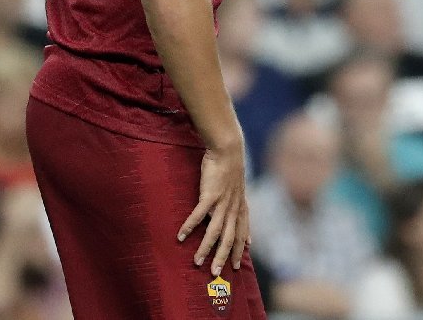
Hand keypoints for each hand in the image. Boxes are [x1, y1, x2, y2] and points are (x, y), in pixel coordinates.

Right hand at [178, 142, 248, 276]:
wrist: (228, 150)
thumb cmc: (230, 168)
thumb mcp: (238, 188)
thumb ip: (237, 204)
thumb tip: (238, 212)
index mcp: (240, 206)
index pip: (241, 232)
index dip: (240, 249)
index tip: (237, 266)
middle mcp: (233, 207)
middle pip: (230, 238)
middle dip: (223, 257)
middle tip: (216, 274)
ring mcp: (222, 202)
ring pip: (215, 231)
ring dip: (206, 248)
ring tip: (197, 262)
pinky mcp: (210, 194)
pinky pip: (199, 215)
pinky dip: (190, 226)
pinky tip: (181, 236)